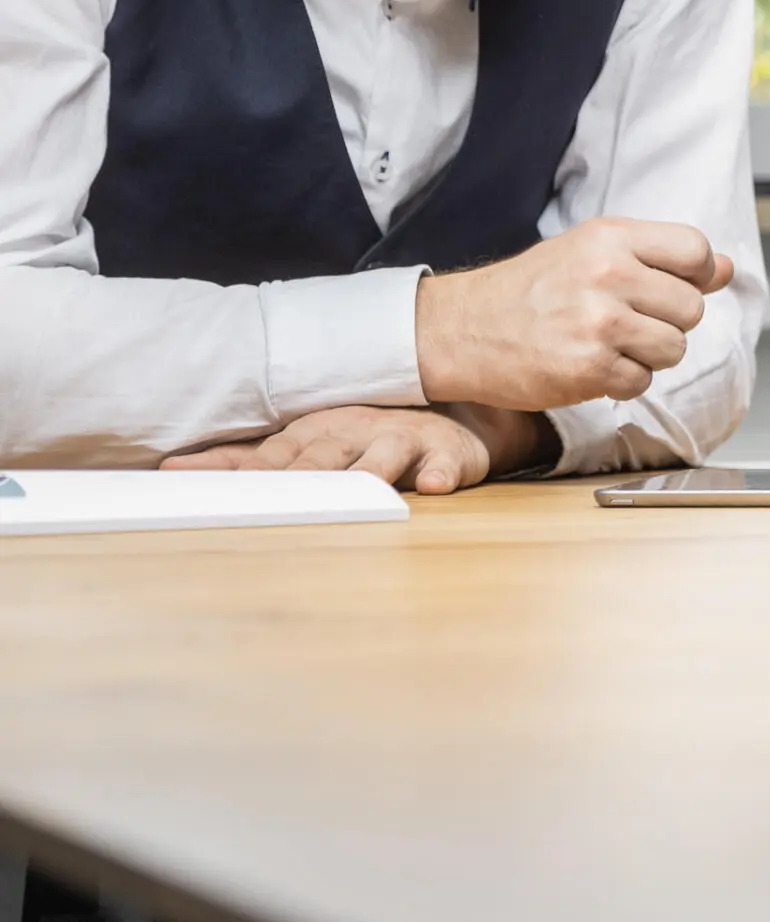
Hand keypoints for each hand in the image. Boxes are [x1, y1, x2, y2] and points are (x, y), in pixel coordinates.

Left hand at [160, 406, 528, 493]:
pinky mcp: (446, 452)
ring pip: (382, 455)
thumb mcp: (304, 444)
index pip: (271, 456)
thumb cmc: (366, 436)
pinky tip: (433, 485)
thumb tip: (167, 470)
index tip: (208, 493)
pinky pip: (445, 463)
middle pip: (322, 458)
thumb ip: (244, 461)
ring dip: (369, 472)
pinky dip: (439, 473)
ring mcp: (400, 439)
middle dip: (299, 477)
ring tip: (359, 488)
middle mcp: (351, 432)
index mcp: (312, 434)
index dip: (243, 475)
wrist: (450, 420)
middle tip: (273, 501)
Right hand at [416, 217, 732, 411]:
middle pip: (691, 308)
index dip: (697, 275)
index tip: (674, 287)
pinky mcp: (589, 368)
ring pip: (674, 349)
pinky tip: (591, 366)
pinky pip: (642, 382)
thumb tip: (725, 269)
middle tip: (628, 321)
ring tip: (610, 344)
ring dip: (649, 356)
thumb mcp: (592, 251)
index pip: (696, 250)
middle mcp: (608, 275)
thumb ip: (660, 257)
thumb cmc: (532, 289)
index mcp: (611, 238)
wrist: (461, 329)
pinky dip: (623, 382)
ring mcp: (599, 323)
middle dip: (668, 322)